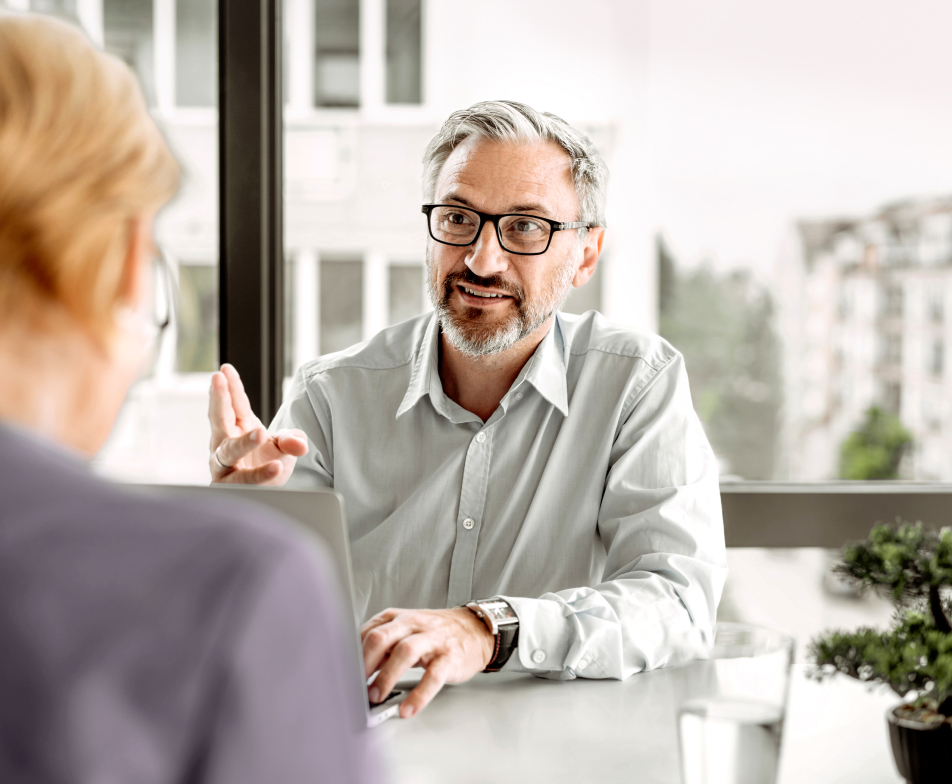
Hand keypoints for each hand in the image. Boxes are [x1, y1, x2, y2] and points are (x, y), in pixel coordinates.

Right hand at [208, 363, 307, 484]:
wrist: (266, 493)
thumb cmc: (269, 463)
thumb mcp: (284, 447)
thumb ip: (292, 440)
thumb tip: (300, 444)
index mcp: (238, 426)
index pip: (234, 403)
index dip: (229, 386)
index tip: (225, 369)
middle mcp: (225, 443)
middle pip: (220, 418)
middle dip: (219, 399)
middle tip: (218, 380)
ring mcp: (224, 465)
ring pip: (229, 452)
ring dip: (244, 442)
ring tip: (261, 434)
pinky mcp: (229, 486)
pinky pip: (244, 480)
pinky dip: (260, 474)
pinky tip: (276, 467)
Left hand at [361, 607, 494, 718]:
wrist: (474, 629)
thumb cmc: (435, 633)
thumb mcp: (406, 631)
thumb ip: (382, 646)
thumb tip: (356, 670)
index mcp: (398, 618)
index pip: (368, 632)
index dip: (352, 654)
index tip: (342, 674)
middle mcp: (413, 624)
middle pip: (382, 637)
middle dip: (364, 664)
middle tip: (356, 686)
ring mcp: (432, 639)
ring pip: (405, 652)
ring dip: (387, 676)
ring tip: (377, 697)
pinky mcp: (449, 658)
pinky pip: (433, 676)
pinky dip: (419, 694)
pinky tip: (408, 708)